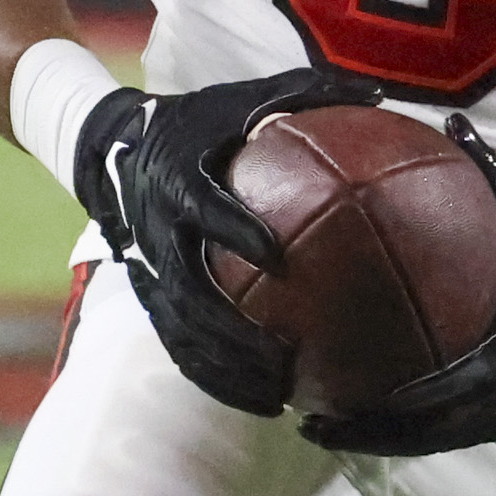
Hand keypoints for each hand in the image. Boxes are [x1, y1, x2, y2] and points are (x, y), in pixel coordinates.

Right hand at [77, 66, 384, 416]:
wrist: (114, 146)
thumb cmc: (195, 122)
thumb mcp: (238, 100)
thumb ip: (302, 95)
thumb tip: (381, 95)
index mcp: (179, 179)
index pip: (206, 208)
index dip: (233, 228)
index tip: (274, 252)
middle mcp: (161, 232)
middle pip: (190, 293)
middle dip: (233, 333)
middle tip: (285, 360)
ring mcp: (152, 269)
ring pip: (184, 331)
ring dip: (226, 368)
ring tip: (277, 398)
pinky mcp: (152, 293)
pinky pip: (181, 344)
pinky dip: (216, 375)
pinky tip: (260, 400)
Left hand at [302, 118, 495, 456]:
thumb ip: (491, 177)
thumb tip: (454, 122)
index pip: (461, 382)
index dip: (412, 394)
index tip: (362, 391)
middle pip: (432, 431)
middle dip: (372, 433)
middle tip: (310, 424)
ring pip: (433, 439)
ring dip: (377, 440)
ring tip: (320, 430)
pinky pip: (442, 432)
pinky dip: (400, 432)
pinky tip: (357, 422)